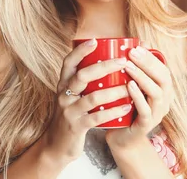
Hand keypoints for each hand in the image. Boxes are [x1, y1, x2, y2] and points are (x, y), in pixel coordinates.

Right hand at [42, 39, 132, 162]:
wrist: (57, 145)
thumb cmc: (71, 115)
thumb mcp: (71, 95)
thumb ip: (84, 81)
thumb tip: (107, 60)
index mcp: (63, 84)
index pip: (68, 62)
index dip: (80, 51)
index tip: (95, 41)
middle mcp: (63, 95)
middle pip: (82, 76)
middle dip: (104, 67)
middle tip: (123, 62)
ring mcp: (69, 111)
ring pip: (92, 97)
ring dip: (113, 91)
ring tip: (129, 87)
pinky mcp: (76, 127)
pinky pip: (97, 117)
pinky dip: (114, 112)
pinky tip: (127, 107)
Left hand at [106, 44, 174, 148]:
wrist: (121, 135)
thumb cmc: (127, 105)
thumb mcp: (133, 84)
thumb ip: (137, 66)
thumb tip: (139, 42)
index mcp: (163, 90)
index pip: (163, 70)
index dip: (151, 57)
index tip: (137, 47)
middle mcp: (165, 101)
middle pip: (164, 79)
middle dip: (148, 64)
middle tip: (132, 53)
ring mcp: (157, 114)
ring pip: (156, 93)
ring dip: (142, 77)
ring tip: (127, 66)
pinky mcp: (146, 125)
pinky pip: (146, 110)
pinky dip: (138, 97)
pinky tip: (129, 86)